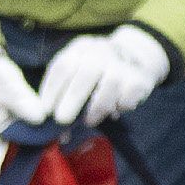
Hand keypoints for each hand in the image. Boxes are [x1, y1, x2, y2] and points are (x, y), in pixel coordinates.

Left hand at [34, 28, 174, 130]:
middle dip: (72, 98)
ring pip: (110, 85)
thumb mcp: (77, 72)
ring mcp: (122, 64)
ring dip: (96, 107)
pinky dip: (119, 107)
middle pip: (87, 72)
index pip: (63, 66)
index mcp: (80, 49)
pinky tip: (114, 111)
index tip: (45, 112)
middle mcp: (101, 52)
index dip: (52, 90)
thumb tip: (61, 134)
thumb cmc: (95, 71)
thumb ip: (64, 97)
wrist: (134, 55)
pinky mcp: (139, 79)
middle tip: (62, 120)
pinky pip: (128, 96)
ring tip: (88, 121)